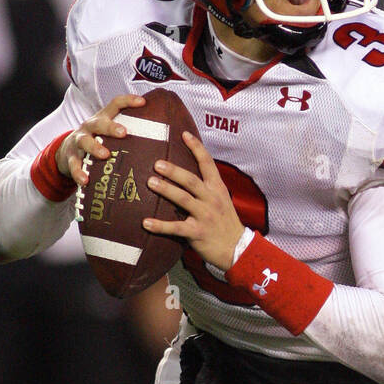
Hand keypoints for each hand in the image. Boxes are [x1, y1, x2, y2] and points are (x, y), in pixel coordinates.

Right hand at [56, 95, 146, 185]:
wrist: (66, 151)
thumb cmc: (96, 142)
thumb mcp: (108, 134)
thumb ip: (128, 134)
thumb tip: (161, 140)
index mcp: (102, 119)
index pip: (115, 105)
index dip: (128, 101)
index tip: (142, 102)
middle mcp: (90, 127)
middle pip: (99, 123)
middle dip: (111, 127)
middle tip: (124, 133)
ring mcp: (79, 141)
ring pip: (85, 141)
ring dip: (95, 147)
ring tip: (105, 155)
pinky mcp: (71, 157)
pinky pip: (74, 164)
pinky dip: (79, 172)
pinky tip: (85, 180)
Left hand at [143, 133, 244, 272]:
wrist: (238, 249)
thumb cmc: (225, 224)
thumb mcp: (222, 201)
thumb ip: (206, 189)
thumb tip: (185, 176)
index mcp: (217, 189)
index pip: (207, 164)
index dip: (196, 148)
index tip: (184, 134)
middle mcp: (212, 199)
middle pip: (191, 180)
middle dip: (174, 171)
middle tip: (157, 163)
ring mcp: (205, 216)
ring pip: (183, 199)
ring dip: (166, 190)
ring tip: (150, 182)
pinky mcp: (197, 233)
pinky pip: (176, 228)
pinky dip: (160, 225)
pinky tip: (146, 223)